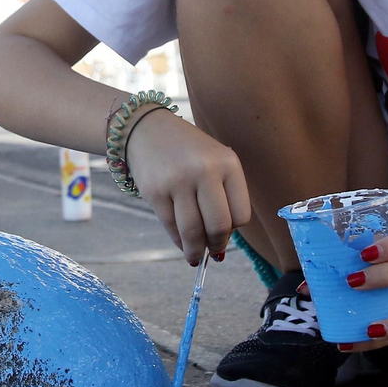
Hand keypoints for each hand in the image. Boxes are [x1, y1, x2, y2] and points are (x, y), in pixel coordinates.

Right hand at [123, 108, 249, 264]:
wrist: (146, 129)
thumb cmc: (187, 150)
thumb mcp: (215, 161)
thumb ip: (224, 195)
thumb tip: (221, 244)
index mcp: (228, 163)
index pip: (241, 214)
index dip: (234, 230)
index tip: (227, 234)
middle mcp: (205, 171)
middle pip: (218, 226)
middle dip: (217, 246)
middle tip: (214, 252)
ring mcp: (178, 181)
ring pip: (193, 231)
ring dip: (195, 251)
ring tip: (195, 257)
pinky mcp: (155, 191)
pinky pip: (171, 226)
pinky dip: (178, 240)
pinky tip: (181, 243)